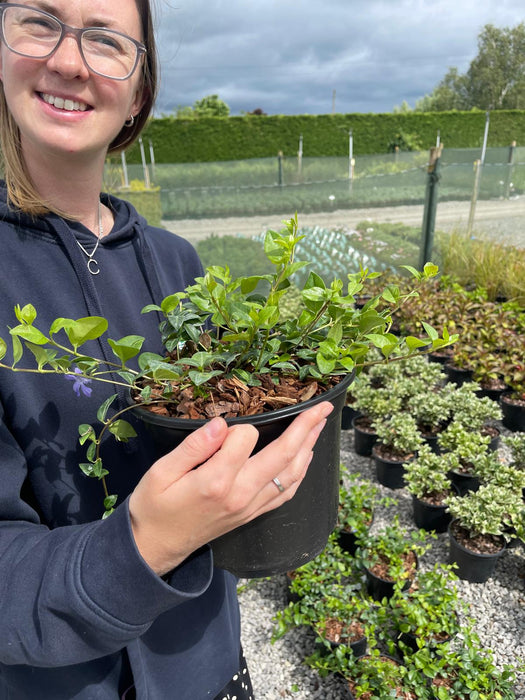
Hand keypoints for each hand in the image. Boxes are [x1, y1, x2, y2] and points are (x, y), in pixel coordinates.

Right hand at [128, 401, 333, 574]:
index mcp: (216, 481)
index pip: (245, 438)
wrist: (155, 548)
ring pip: (291, 474)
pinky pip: (286, 492)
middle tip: (324, 406)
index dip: (238, 425)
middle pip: (283, 455)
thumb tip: (222, 423)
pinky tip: (305, 457)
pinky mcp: (253, 514)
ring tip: (321, 423)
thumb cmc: (154, 507)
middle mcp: (241, 495)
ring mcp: (251, 507)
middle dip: (306, 427)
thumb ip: (193, 447)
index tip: (223, 426)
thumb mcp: (160, 472)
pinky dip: (301, 473)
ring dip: (309, 446)